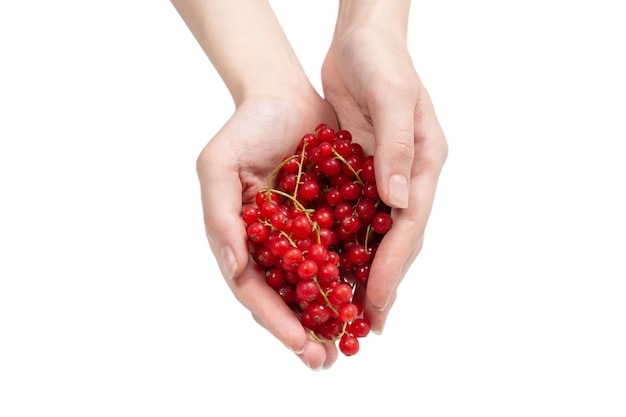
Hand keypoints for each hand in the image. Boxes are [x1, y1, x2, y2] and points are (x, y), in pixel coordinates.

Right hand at [196, 91, 339, 369]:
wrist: (285, 95)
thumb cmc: (245, 129)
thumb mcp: (218, 167)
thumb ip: (221, 218)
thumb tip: (235, 267)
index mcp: (245, 241)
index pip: (256, 290)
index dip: (275, 319)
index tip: (299, 344)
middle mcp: (275, 245)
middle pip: (290, 296)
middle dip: (307, 330)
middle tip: (326, 361)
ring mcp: (306, 234)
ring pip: (321, 283)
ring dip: (335, 314)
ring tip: (353, 342)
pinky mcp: (334, 218)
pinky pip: (347, 252)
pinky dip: (357, 276)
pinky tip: (372, 297)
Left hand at [322, 8, 447, 333]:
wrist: (361, 39)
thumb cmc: (380, 60)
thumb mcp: (391, 96)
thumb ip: (394, 146)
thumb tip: (398, 201)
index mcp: (423, 163)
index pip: (410, 226)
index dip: (395, 266)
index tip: (378, 301)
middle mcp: (406, 176)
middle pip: (397, 239)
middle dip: (383, 282)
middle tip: (368, 325)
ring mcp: (384, 176)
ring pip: (375, 234)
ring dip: (365, 273)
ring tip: (351, 310)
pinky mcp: (360, 172)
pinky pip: (353, 217)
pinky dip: (345, 245)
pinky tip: (330, 268)